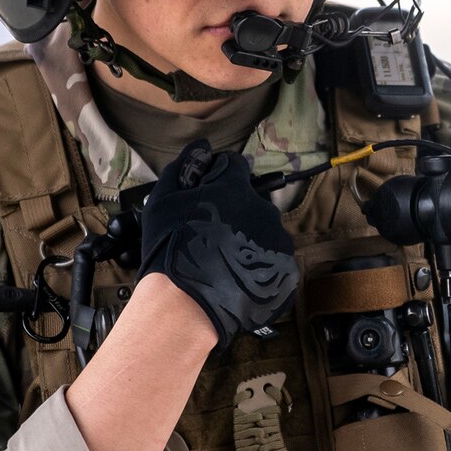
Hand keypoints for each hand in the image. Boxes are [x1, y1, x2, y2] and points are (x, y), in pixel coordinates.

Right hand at [138, 138, 298, 346]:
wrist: (186, 303)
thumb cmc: (169, 249)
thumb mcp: (163, 201)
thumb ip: (183, 168)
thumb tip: (200, 147)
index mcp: (235, 187)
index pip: (236, 167)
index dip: (222, 179)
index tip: (211, 196)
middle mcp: (263, 208)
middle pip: (253, 204)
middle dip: (237, 216)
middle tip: (214, 239)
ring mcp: (278, 241)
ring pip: (266, 235)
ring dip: (251, 243)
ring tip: (225, 265)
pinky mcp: (286, 271)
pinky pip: (275, 264)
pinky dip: (260, 270)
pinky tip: (239, 281)